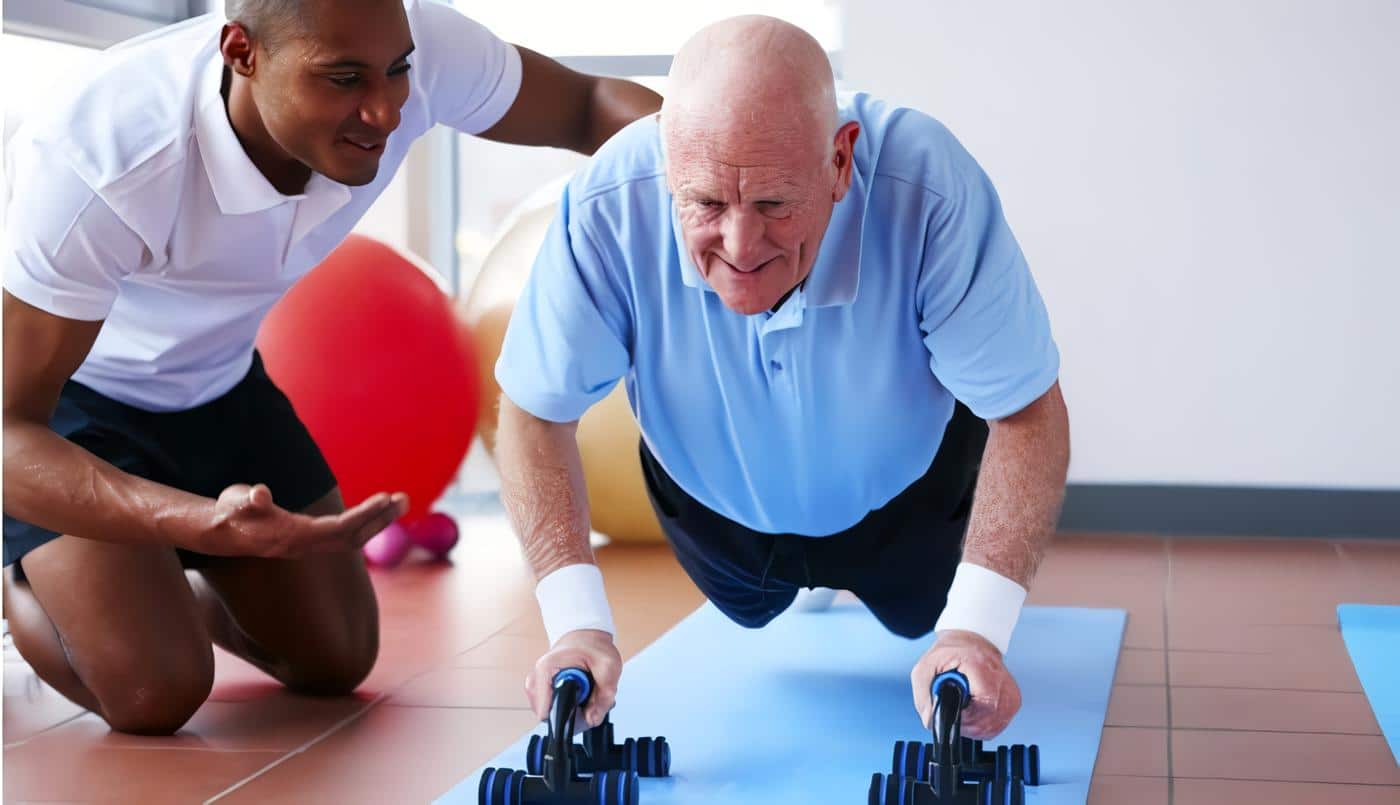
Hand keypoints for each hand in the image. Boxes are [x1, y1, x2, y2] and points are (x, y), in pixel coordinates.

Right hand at [205, 483, 406, 557]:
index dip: (364, 516)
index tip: (385, 499)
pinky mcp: (312, 540)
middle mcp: (307, 545)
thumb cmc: (230, 512)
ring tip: (400, 501)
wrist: (221, 533)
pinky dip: (367, 522)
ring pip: (354, 537)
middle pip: (354, 537)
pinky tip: (381, 511)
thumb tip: (260, 493)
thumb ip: (247, 498)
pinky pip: (347, 535)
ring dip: (378, 520)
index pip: (340, 529)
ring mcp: (311, 545)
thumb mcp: (235, 501)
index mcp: (294, 536)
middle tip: (405, 498)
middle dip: (380, 518)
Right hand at [525, 629, 620, 730]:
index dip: (567, 718)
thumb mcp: (608, 666)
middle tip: (591, 699)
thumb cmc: (592, 645)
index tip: (584, 712)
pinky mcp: (543, 691)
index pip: (546, 711)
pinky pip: (555, 708)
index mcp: (546, 670)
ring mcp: (538, 686)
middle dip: (574, 714)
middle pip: (550, 715)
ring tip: (588, 694)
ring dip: (574, 710)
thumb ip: (604, 695)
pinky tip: (582, 694)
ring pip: (554, 714)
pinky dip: (571, 706)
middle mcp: (536, 679)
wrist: (585, 635)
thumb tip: (592, 720)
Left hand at [911, 629, 1021, 738]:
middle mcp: (1001, 681)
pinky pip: (997, 726)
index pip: (981, 707)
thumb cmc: (950, 653)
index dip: (962, 718)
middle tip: (954, 709)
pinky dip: (982, 723)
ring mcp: (1011, 693)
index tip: (951, 712)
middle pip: (986, 723)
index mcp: (980, 667)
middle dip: (964, 723)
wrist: (972, 643)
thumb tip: (931, 721)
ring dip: (973, 725)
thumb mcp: (925, 668)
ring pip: (992, 728)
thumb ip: (923, 695)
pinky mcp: (1014, 702)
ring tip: (963, 707)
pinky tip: (973, 710)